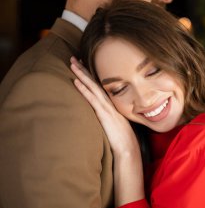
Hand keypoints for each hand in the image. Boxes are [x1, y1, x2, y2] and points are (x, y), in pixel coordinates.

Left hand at [70, 56, 143, 205]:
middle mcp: (111, 103)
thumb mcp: (116, 125)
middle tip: (74, 58)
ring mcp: (107, 108)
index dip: (92, 75)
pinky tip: (76, 81)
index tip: (83, 65)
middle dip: (84, 70)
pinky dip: (84, 90)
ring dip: (82, 75)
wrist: (129, 150)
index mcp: (113, 105)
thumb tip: (104, 115)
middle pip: (96, 83)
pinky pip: (92, 99)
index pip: (101, 87)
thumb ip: (110, 117)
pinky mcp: (104, 114)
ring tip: (72, 64)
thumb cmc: (123, 141)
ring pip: (93, 87)